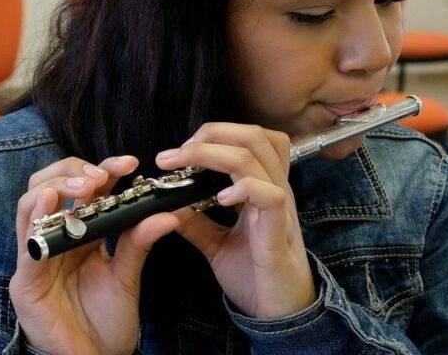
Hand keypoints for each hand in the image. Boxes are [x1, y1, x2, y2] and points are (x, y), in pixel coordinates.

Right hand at [10, 156, 178, 354]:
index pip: (81, 189)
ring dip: (56, 187)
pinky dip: (36, 220)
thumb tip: (167, 213)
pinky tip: (52, 204)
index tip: (129, 163)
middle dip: (73, 171)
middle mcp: (52, 239)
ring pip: (29, 204)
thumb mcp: (127, 274)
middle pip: (47, 185)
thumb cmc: (108, 320)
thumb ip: (139, 241)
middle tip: (102, 175)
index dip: (101, 169)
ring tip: (84, 185)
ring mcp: (35, 258)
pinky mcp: (25, 283)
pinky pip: (26, 245)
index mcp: (77, 234)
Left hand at [156, 124, 316, 318]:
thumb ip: (196, 221)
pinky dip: (243, 188)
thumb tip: (168, 204)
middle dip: (211, 134)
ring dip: (213, 154)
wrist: (280, 313)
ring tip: (183, 167)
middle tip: (176, 153)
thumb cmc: (255, 275)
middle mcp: (274, 189)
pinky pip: (269, 196)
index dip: (215, 133)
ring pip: (256, 157)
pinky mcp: (279, 232)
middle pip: (253, 135)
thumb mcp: (217, 244)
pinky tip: (219, 199)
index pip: (249, 138)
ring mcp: (280, 208)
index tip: (179, 151)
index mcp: (262, 187)